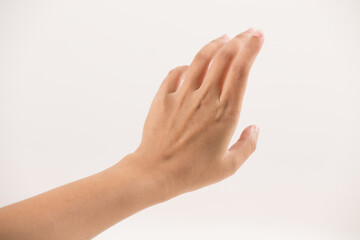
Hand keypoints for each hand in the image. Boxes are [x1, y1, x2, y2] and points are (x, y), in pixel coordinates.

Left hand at [132, 28, 263, 199]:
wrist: (156, 172)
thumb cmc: (193, 172)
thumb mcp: (228, 166)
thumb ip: (247, 146)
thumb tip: (255, 129)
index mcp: (225, 113)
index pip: (241, 70)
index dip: (251, 48)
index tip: (258, 37)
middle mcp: (205, 98)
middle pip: (224, 57)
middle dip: (239, 40)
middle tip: (248, 32)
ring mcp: (182, 96)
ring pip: (201, 59)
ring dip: (215, 44)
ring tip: (224, 38)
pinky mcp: (164, 98)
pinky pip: (176, 73)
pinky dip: (187, 66)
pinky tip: (191, 66)